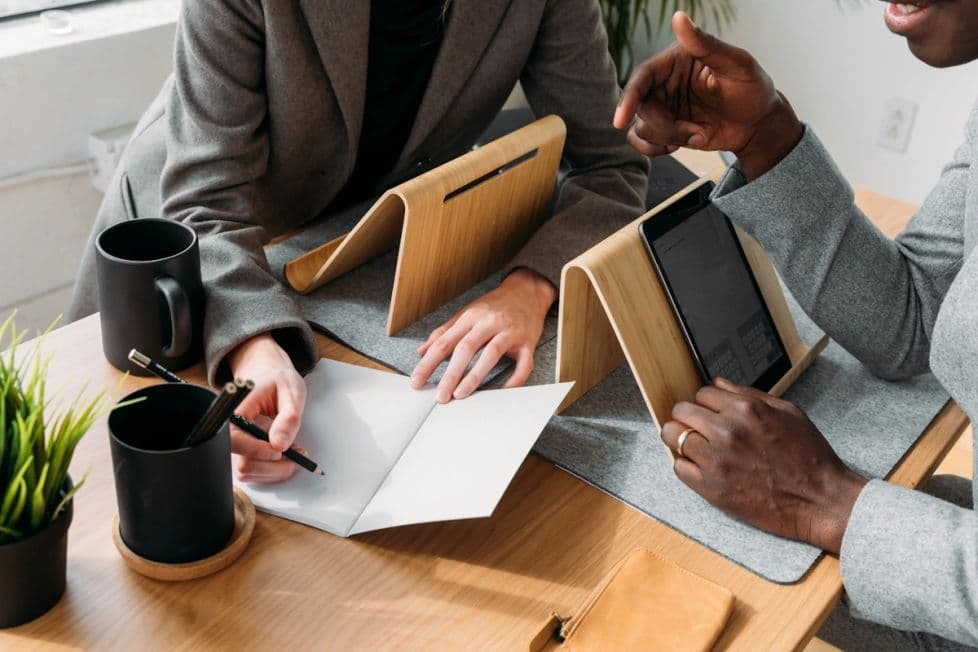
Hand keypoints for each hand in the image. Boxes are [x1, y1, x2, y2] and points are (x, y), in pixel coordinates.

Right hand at [226, 333, 307, 482]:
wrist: (268, 374)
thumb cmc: (277, 380)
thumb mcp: (291, 392)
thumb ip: (288, 417)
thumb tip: (280, 444)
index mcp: (234, 411)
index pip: (235, 441)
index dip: (258, 450)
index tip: (282, 449)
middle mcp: (229, 430)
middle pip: (243, 464)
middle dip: (274, 465)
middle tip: (299, 453)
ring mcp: (235, 444)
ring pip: (249, 472)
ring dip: (275, 469)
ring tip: (294, 452)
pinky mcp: (242, 452)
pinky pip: (253, 471)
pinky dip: (272, 469)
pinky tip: (285, 454)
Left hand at [410, 268, 556, 402]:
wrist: (527, 291)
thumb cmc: (494, 306)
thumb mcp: (466, 314)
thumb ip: (444, 333)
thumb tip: (422, 351)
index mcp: (470, 317)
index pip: (444, 342)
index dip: (428, 364)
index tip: (417, 382)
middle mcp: (488, 323)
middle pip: (466, 348)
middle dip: (450, 374)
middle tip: (440, 396)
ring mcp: (509, 332)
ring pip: (491, 354)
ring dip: (475, 376)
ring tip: (461, 394)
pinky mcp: (527, 342)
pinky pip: (523, 363)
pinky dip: (514, 379)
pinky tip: (502, 390)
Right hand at [613, 11, 802, 179]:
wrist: (759, 126)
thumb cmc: (753, 90)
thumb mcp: (737, 64)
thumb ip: (706, 44)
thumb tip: (679, 17)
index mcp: (677, 59)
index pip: (643, 76)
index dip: (629, 97)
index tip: (620, 121)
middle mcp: (665, 81)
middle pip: (641, 106)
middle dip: (663, 126)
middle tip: (693, 133)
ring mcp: (664, 106)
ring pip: (641, 126)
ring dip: (668, 137)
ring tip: (698, 135)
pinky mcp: (665, 128)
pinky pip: (642, 140)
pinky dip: (656, 149)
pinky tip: (679, 145)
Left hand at [660, 378, 866, 553]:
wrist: (821, 499)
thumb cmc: (809, 456)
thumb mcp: (787, 412)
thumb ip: (749, 395)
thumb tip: (719, 383)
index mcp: (746, 410)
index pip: (702, 393)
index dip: (706, 402)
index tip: (710, 412)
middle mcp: (727, 432)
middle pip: (680, 412)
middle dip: (688, 416)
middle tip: (698, 427)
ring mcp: (717, 461)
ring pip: (673, 437)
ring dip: (682, 439)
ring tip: (696, 446)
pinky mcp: (712, 488)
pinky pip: (678, 468)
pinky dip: (686, 465)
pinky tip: (701, 467)